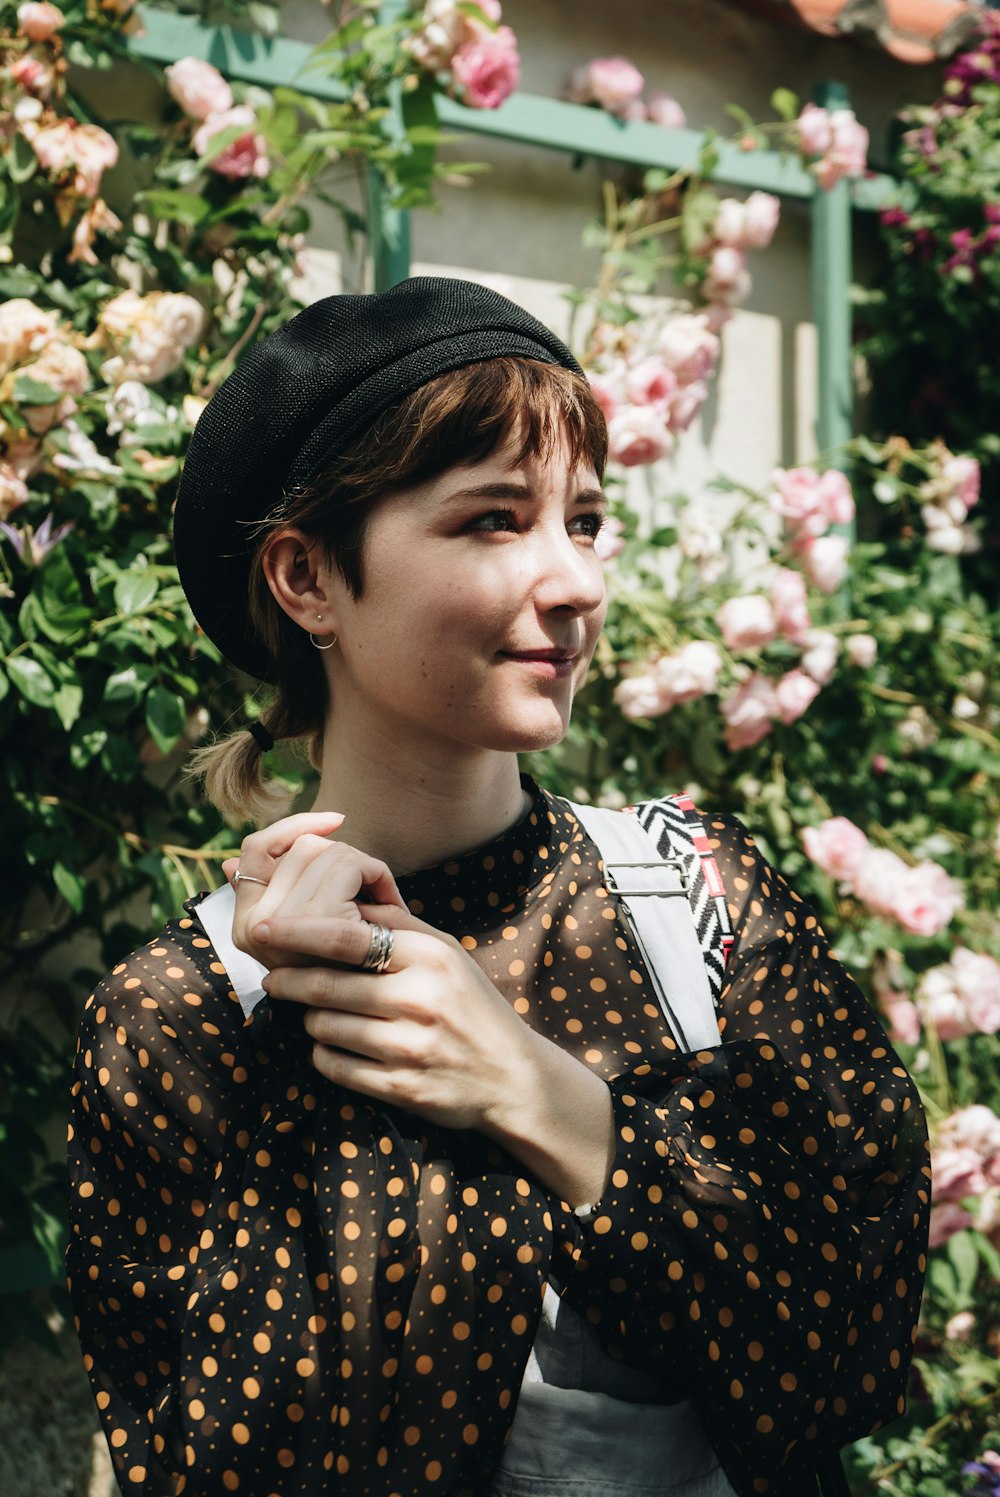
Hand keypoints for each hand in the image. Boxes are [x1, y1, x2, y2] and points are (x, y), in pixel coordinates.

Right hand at [225, 812, 407, 967]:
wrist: (392, 1011)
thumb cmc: (356, 966)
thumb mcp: (312, 926)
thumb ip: (273, 893)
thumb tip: (229, 864)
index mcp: (246, 926)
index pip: (254, 851)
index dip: (291, 828)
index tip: (334, 822)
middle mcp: (254, 926)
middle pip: (300, 848)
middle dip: (342, 856)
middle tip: (369, 887)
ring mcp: (282, 925)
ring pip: (326, 851)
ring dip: (362, 866)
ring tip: (380, 899)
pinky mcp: (315, 921)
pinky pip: (348, 864)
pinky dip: (377, 874)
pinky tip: (390, 903)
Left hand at [256, 911, 539, 1134]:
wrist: (512, 1077)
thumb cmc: (472, 1005)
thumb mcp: (447, 953)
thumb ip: (399, 924)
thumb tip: (346, 897)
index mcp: (429, 957)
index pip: (347, 938)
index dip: (298, 932)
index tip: (265, 930)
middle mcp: (419, 1000)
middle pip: (326, 985)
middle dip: (289, 981)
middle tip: (273, 978)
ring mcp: (409, 1047)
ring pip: (324, 1027)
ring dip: (311, 1019)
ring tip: (320, 1014)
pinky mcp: (399, 1088)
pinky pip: (334, 1066)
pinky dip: (324, 1054)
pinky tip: (336, 1046)